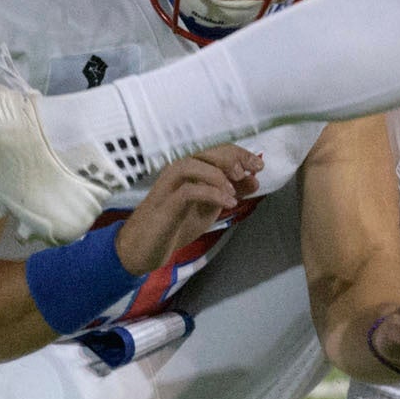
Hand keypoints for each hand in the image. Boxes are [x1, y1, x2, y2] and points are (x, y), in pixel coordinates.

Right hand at [113, 144, 260, 275]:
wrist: (142, 249)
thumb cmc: (173, 226)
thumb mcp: (207, 209)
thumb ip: (228, 193)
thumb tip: (253, 180)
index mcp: (187, 169)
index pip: (214, 149)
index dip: (238, 153)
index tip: (257, 165)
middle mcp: (176, 171)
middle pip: (204, 151)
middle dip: (231, 157)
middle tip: (250, 171)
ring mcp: (168, 186)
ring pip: (191, 164)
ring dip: (217, 173)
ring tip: (234, 190)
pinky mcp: (164, 204)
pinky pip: (188, 191)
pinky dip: (211, 194)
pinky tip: (228, 204)